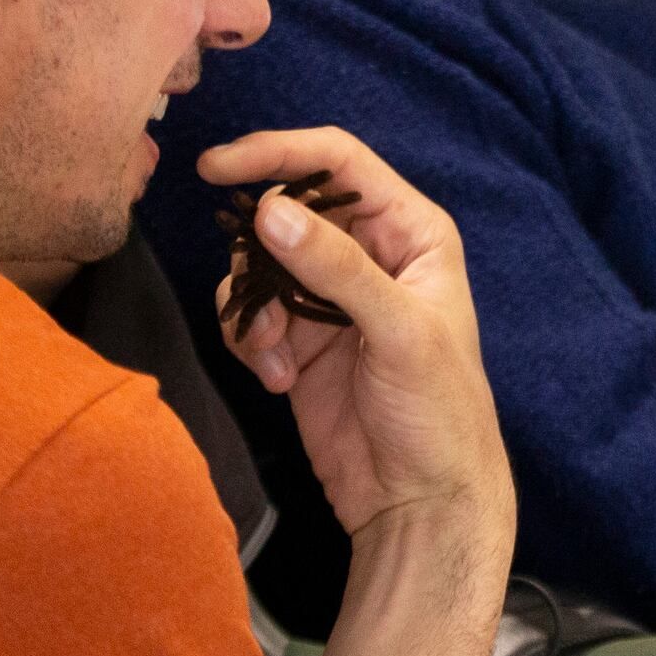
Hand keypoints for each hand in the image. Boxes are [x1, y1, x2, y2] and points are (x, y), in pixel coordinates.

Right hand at [198, 128, 513, 554]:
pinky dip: (248, 342)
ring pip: (258, 264)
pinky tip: (276, 381)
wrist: (420, 502)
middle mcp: (370, 254)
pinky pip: (248, 314)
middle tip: (256, 301)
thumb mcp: (398, 332)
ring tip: (271, 355)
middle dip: (258, 251)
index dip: (277, 152)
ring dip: (250, 306)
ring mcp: (329, 298)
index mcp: (410, 231)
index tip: (216, 167)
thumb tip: (271, 210)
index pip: (337, 162)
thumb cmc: (439, 413)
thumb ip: (335, 268)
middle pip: (286, 210)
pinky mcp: (298, 341)